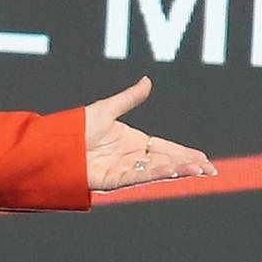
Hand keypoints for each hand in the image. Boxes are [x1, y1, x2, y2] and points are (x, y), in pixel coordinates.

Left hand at [82, 78, 215, 193]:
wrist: (51, 144)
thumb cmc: (75, 129)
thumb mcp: (107, 110)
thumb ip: (129, 98)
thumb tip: (148, 81)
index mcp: (133, 143)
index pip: (166, 150)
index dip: (186, 154)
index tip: (205, 160)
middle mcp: (130, 158)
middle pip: (166, 162)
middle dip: (188, 166)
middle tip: (210, 169)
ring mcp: (121, 170)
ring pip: (155, 172)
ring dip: (177, 170)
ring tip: (197, 169)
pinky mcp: (110, 180)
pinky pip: (136, 177)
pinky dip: (154, 174)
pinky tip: (171, 170)